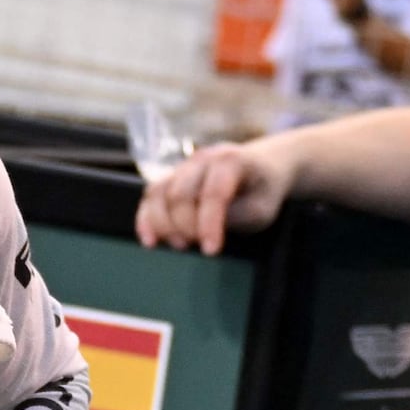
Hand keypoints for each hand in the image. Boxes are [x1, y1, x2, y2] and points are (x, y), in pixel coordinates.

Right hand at [138, 138, 289, 252]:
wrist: (264, 165)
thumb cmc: (263, 190)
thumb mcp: (262, 208)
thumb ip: (236, 217)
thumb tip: (204, 231)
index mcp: (230, 161)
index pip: (213, 193)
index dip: (209, 224)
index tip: (212, 251)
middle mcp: (202, 159)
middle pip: (180, 193)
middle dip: (185, 226)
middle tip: (196, 247)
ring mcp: (184, 166)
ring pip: (159, 192)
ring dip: (162, 224)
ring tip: (179, 245)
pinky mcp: (172, 177)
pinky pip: (151, 195)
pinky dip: (146, 219)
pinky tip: (150, 240)